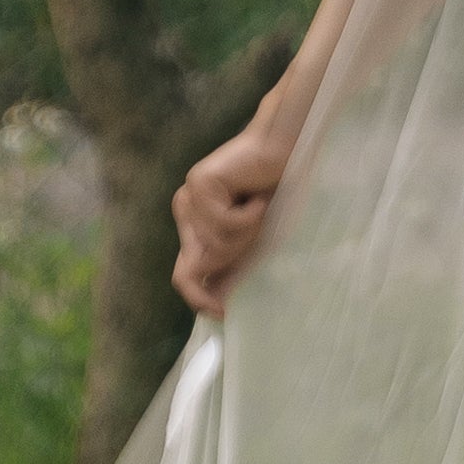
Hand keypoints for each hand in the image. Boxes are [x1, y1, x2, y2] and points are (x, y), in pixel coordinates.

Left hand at [172, 117, 289, 315]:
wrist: (280, 150)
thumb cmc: (269, 191)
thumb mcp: (248, 237)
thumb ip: (228, 262)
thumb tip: (214, 299)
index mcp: (192, 226)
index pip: (183, 274)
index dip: (198, 297)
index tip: (222, 313)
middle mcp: (185, 212)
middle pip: (202, 264)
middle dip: (236, 254)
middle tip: (257, 224)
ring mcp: (189, 197)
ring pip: (217, 246)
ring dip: (248, 231)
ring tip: (258, 205)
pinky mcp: (200, 184)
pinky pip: (226, 224)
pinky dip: (249, 214)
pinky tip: (255, 194)